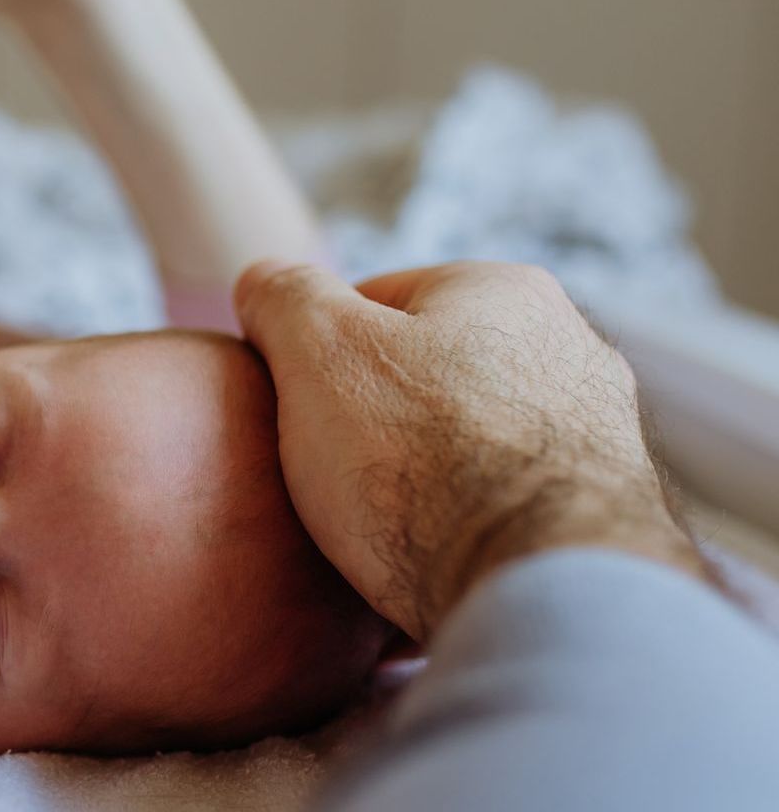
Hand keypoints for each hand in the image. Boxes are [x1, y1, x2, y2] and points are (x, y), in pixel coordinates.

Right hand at [234, 261, 706, 639]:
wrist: (536, 590)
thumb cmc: (418, 456)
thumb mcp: (318, 349)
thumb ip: (284, 297)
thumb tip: (264, 280)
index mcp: (504, 290)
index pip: (375, 303)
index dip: (318, 356)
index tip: (299, 412)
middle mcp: (572, 349)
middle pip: (426, 378)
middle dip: (377, 419)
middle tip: (329, 474)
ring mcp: (602, 438)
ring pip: (470, 448)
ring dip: (426, 481)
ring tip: (378, 532)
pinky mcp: (605, 519)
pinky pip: (506, 514)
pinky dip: (469, 534)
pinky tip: (434, 568)